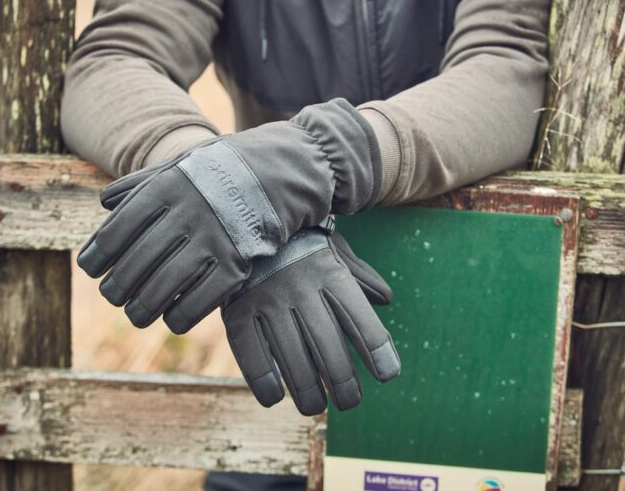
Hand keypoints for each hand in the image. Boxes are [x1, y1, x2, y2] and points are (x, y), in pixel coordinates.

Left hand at [77, 99, 381, 333]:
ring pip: (163, 287)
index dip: (97, 255)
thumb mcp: (182, 164)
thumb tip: (104, 203)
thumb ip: (142, 183)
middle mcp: (185, 214)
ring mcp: (213, 240)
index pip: (117, 231)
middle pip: (135, 263)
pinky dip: (180, 316)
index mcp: (165, 188)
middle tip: (112, 296)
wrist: (282, 172)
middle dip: (116, 287)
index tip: (89, 269)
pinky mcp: (237, 263)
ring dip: (142, 308)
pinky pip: (199, 301)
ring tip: (136, 314)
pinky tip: (173, 319)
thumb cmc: (224, 170)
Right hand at [223, 227, 399, 415]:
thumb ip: (360, 275)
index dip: (378, 352)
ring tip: (315, 405)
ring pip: (294, 363)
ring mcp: (267, 301)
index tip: (387, 375)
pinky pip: (254, 359)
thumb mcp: (333, 248)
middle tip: (349, 401)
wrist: (242, 219)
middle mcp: (301, 288)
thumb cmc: (298, 240)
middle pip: (330, 351)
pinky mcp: (237, 312)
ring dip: (308, 393)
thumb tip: (386, 299)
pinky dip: (266, 385)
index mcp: (331, 273)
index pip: (361, 322)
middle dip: (344, 385)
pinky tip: (274, 396)